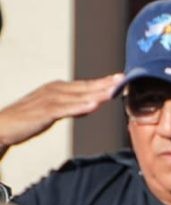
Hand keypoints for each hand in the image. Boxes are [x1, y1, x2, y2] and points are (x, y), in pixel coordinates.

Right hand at [0, 75, 121, 158]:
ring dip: (97, 93)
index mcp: (57, 89)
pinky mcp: (44, 112)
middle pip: (85, 87)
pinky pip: (65, 109)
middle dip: (105, 84)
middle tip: (124, 79)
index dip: (104, 82)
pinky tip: (94, 106)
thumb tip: (91, 106)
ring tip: (114, 91)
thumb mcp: (54, 111)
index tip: (122, 78)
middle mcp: (55, 90)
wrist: (1, 126)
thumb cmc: (27, 119)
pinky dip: (80, 107)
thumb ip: (73, 107)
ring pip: (79, 96)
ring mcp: (49, 100)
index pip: (85, 85)